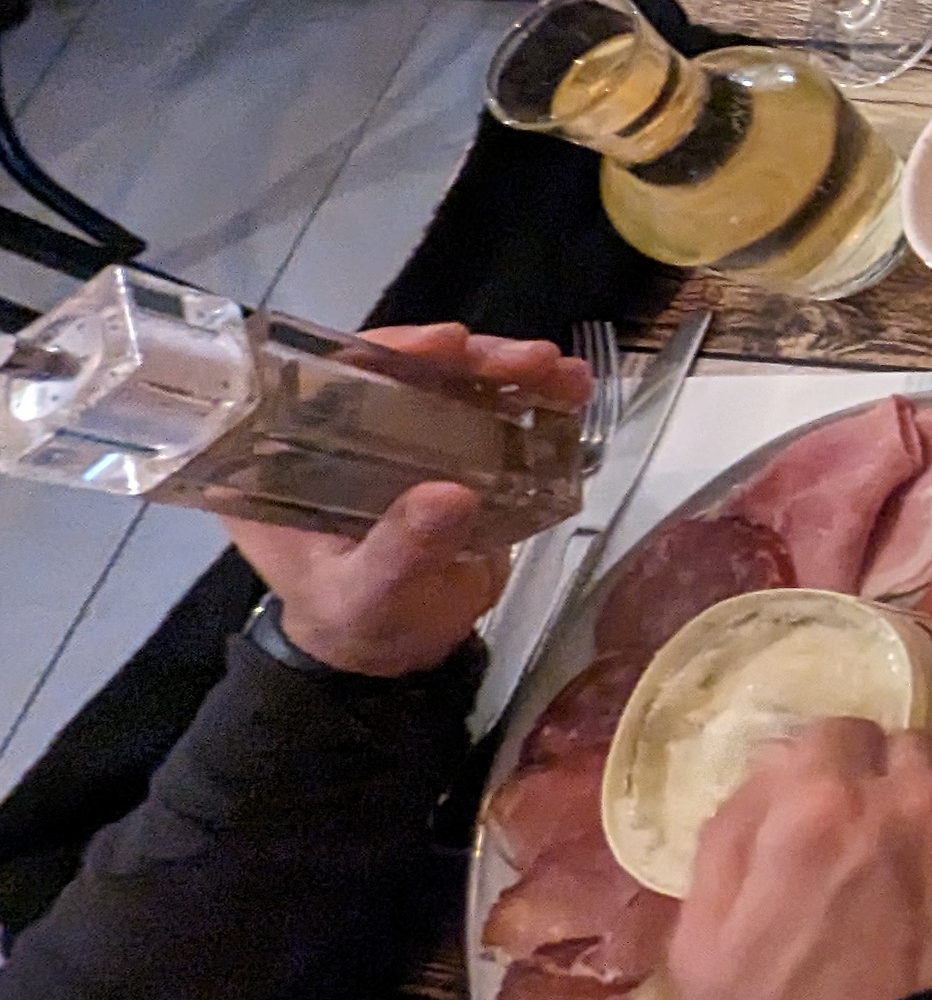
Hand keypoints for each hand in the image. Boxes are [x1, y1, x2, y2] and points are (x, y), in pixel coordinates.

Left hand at [222, 324, 587, 677]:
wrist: (402, 654)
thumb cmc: (359, 625)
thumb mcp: (367, 594)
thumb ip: (400, 551)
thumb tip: (450, 495)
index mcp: (292, 455)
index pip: (328, 375)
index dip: (388, 350)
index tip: (446, 344)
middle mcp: (345, 431)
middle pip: (407, 368)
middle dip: (473, 357)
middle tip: (531, 360)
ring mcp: (404, 438)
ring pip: (454, 382)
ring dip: (512, 369)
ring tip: (564, 374)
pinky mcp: (454, 452)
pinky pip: (490, 413)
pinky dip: (533, 398)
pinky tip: (571, 392)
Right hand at [671, 717, 931, 999]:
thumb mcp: (704, 937)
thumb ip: (733, 832)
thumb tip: (770, 772)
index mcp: (817, 803)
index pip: (831, 733)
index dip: (826, 773)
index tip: (827, 810)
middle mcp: (910, 793)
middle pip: (905, 751)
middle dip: (888, 788)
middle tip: (878, 852)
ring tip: (931, 894)